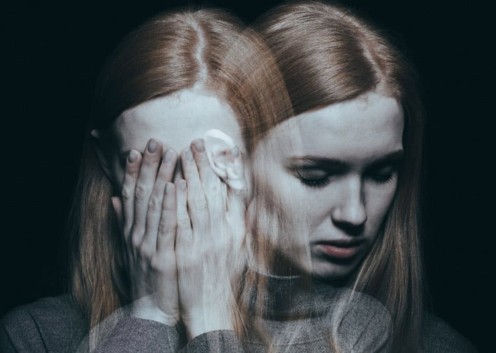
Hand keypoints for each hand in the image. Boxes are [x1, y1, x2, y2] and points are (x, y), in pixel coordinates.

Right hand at [111, 139, 179, 325]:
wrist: (152, 308)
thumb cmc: (147, 275)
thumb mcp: (131, 248)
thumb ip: (124, 222)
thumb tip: (114, 198)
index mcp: (130, 231)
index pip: (129, 195)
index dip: (132, 172)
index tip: (137, 150)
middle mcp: (135, 234)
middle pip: (141, 193)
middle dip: (148, 166)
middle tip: (156, 142)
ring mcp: (147, 245)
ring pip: (155, 204)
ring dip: (162, 176)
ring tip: (170, 153)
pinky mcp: (162, 256)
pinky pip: (168, 225)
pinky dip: (172, 203)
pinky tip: (177, 184)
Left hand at [176, 139, 246, 338]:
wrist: (210, 306)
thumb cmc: (223, 274)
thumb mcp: (238, 246)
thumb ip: (240, 219)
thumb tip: (242, 193)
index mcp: (234, 230)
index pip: (231, 194)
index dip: (224, 169)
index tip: (219, 148)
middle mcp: (222, 234)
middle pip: (214, 193)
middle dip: (204, 165)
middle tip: (196, 142)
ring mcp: (204, 244)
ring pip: (198, 203)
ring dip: (191, 176)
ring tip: (183, 153)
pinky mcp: (186, 254)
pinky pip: (182, 223)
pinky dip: (179, 203)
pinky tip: (174, 184)